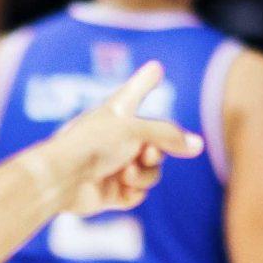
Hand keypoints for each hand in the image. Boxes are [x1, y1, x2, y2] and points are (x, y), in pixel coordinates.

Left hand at [44, 63, 201, 215]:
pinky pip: (138, 194)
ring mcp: (115, 166)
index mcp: (116, 115)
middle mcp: (116, 139)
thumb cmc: (93, 143)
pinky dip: (133, 191)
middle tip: (146, 153)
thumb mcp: (136, 130)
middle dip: (156, 152)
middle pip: (156, 145)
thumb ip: (169, 135)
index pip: (134, 93)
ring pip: (151, 173)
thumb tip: (198, 144)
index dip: (145, 82)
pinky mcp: (111, 192)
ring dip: (144, 174)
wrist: (64, 178)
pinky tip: (119, 187)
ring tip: (126, 173)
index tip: (155, 68)